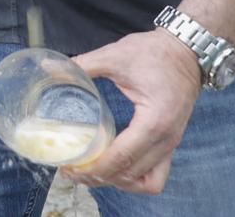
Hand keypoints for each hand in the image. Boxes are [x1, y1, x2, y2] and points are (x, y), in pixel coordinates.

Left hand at [66, 30, 201, 194]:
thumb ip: (82, 65)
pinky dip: (136, 178)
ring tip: (92, 173)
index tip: (71, 168)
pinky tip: (115, 168)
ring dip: (120, 182)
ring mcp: (172, 143)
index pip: (123, 157)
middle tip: (73, 171)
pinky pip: (157, 173)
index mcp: (154, 120)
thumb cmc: (154, 53)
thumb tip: (48, 68)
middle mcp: (167, 139)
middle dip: (101, 178)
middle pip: (132, 174)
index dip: (95, 168)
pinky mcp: (171, 142)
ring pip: (148, 182)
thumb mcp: (115, 56)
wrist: (186, 51)